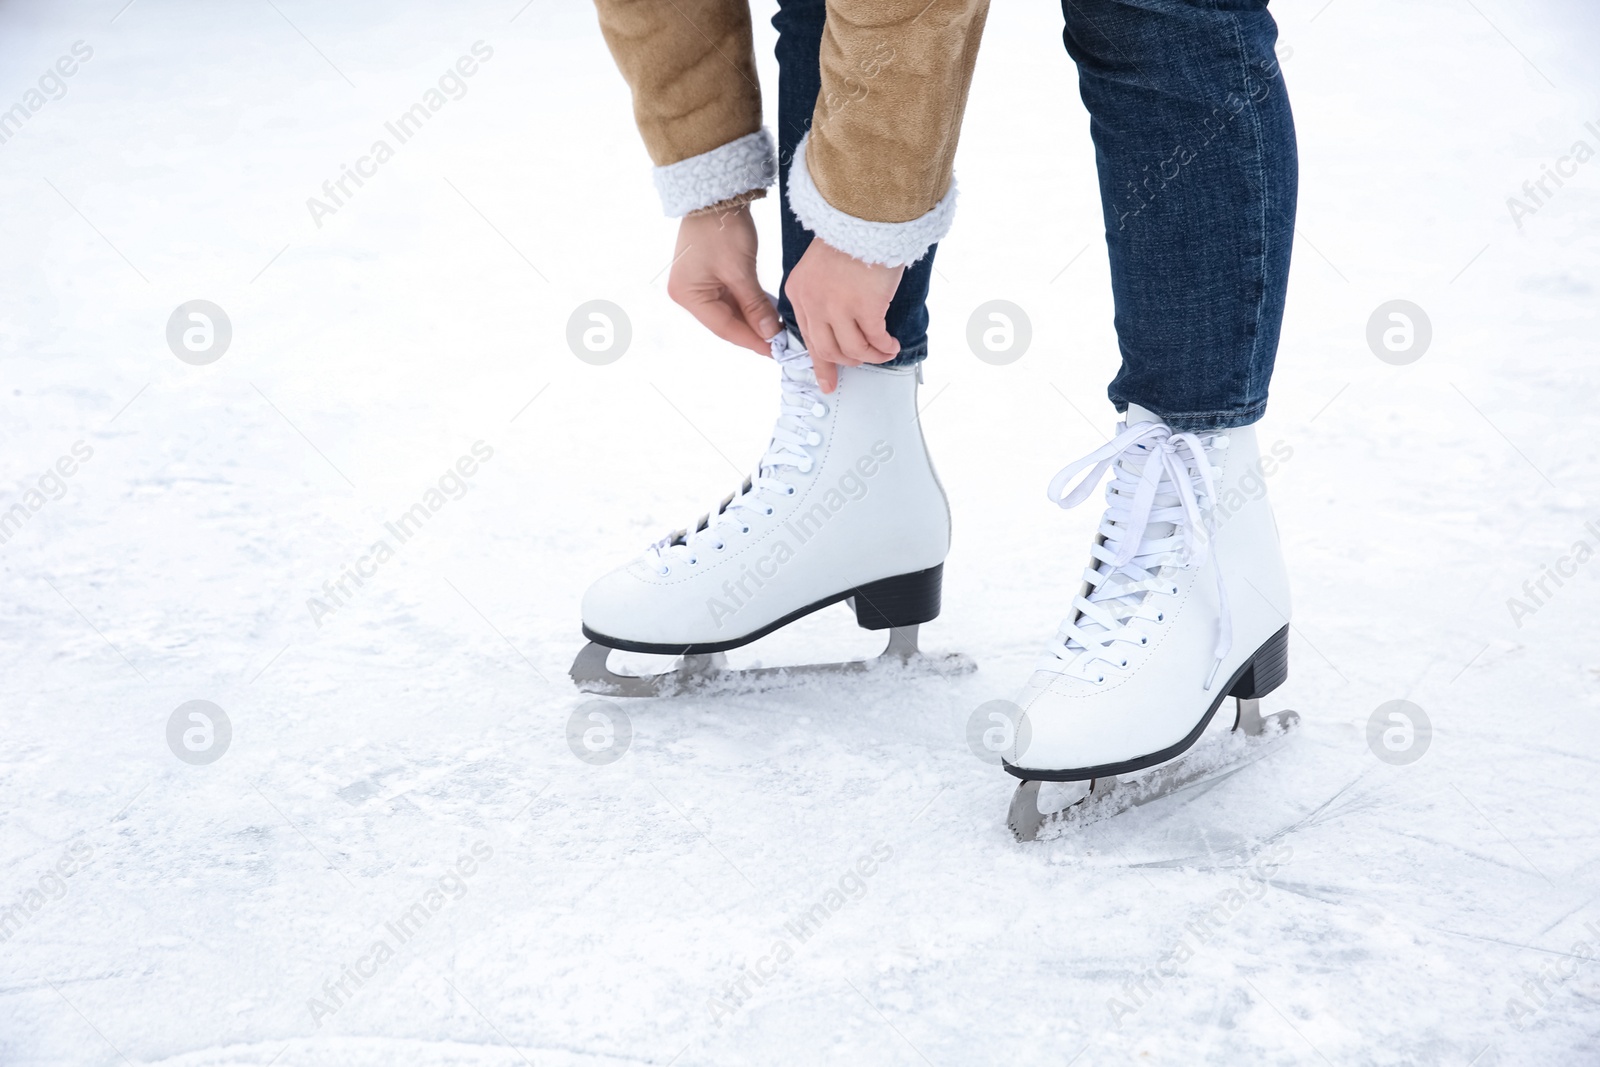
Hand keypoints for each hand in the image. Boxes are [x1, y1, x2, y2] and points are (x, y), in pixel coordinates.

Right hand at [667, 205, 779, 356]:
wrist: (716, 193)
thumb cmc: (722, 228)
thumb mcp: (740, 271)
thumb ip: (755, 306)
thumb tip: (770, 334)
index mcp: (687, 295)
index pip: (725, 328)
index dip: (752, 341)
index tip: (776, 352)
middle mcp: (687, 294)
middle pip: (726, 323)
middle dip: (754, 333)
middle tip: (781, 344)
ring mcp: (697, 285)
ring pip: (730, 312)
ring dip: (753, 320)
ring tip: (778, 331)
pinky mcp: (708, 277)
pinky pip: (730, 299)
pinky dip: (749, 306)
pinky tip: (767, 313)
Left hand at [784, 238, 902, 392]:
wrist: (868, 216)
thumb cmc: (850, 238)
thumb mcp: (820, 268)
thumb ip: (820, 296)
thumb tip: (835, 328)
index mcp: (798, 292)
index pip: (807, 337)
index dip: (820, 363)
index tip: (828, 380)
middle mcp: (813, 302)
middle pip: (827, 349)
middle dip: (848, 361)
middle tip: (864, 362)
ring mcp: (837, 306)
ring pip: (852, 349)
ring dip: (871, 356)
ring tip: (884, 351)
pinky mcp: (864, 307)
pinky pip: (874, 340)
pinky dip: (884, 347)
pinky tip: (891, 345)